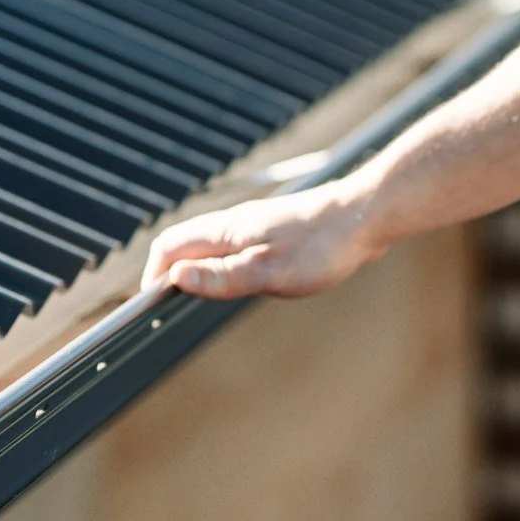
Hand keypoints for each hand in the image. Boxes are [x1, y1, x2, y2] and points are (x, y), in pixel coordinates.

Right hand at [143, 178, 385, 300]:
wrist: (367, 214)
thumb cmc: (323, 244)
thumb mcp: (268, 271)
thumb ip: (222, 277)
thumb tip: (176, 278)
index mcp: (226, 230)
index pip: (170, 247)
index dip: (154, 275)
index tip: (152, 305)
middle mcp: (236, 223)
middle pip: (187, 245)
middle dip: (173, 273)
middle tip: (170, 306)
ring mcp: (257, 225)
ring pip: (214, 246)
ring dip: (200, 269)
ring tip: (199, 297)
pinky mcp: (278, 231)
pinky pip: (239, 247)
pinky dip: (229, 265)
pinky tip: (245, 280)